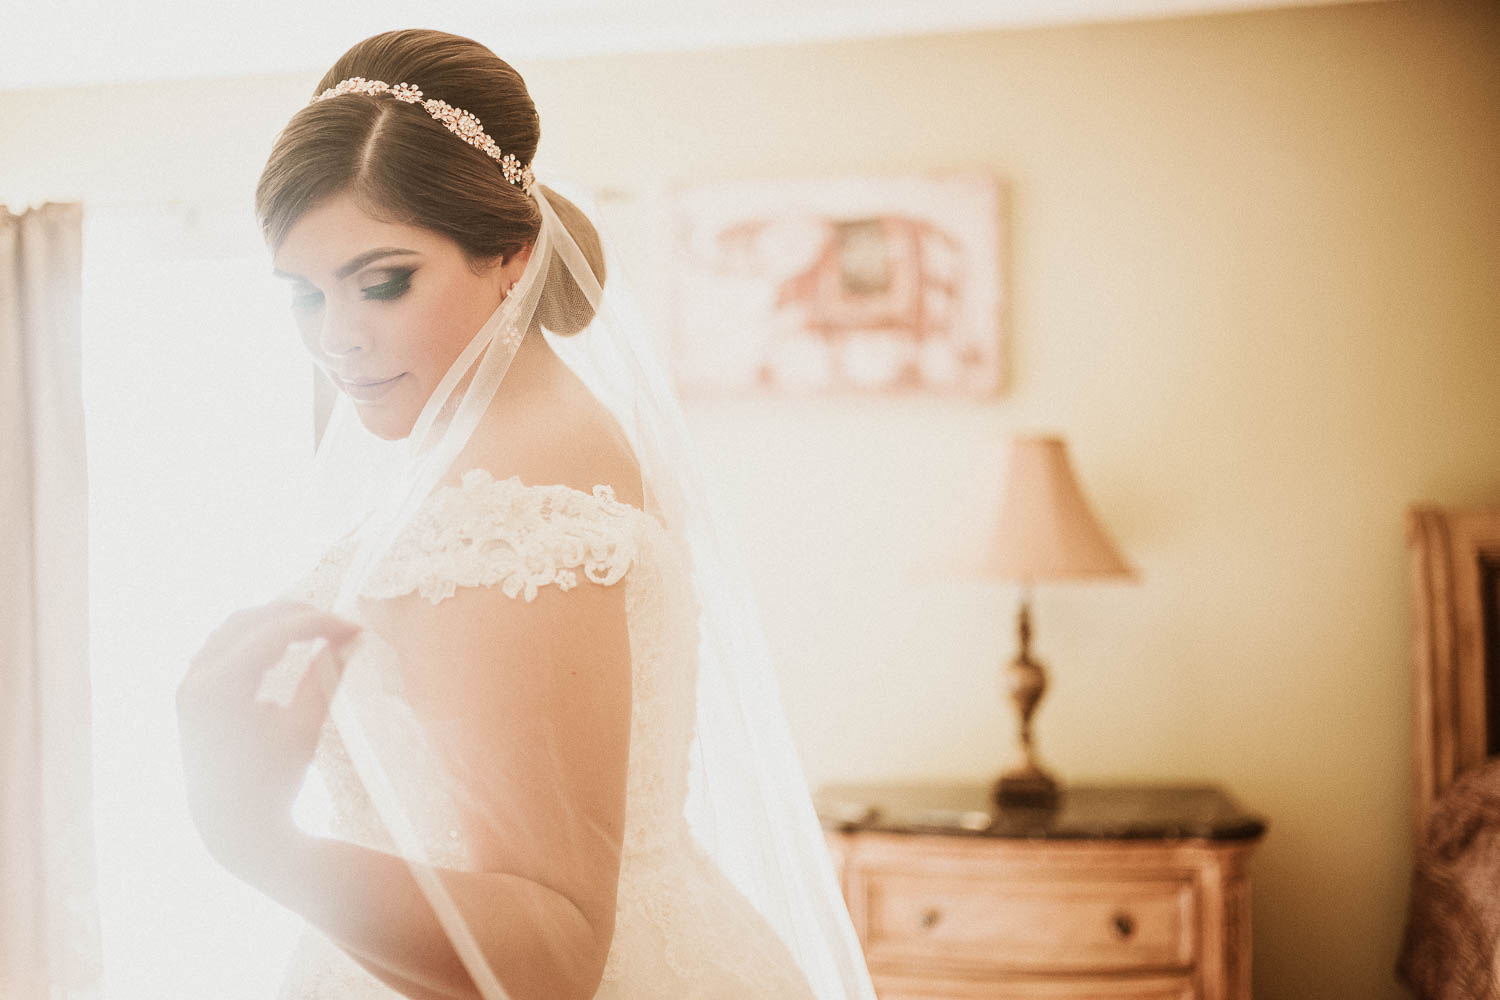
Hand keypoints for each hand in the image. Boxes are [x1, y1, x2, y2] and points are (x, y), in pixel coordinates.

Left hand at [175, 599, 361, 881]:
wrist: (229, 820)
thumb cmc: (272, 780)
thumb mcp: (304, 727)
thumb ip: (323, 677)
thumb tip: (348, 640)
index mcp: (221, 687)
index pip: (276, 632)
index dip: (320, 623)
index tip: (355, 628)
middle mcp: (196, 676)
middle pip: (252, 619)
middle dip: (299, 615)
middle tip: (339, 625)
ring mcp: (189, 681)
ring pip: (235, 625)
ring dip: (276, 621)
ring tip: (315, 628)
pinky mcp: (191, 688)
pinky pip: (223, 643)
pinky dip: (256, 635)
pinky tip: (284, 642)